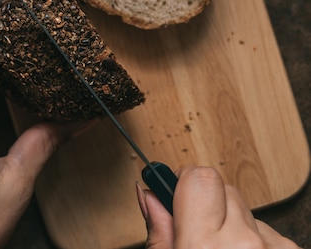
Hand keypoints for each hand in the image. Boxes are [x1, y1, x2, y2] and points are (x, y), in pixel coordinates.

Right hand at [137, 166, 300, 248]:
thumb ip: (158, 230)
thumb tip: (147, 193)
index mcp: (203, 245)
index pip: (199, 177)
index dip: (185, 182)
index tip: (177, 191)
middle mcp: (243, 243)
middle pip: (222, 188)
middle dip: (208, 203)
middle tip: (197, 232)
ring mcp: (272, 248)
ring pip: (246, 209)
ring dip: (233, 224)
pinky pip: (268, 230)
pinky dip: (256, 241)